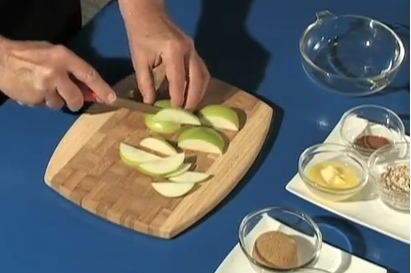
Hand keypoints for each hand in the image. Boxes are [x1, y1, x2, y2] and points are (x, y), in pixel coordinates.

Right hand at [0, 39, 116, 110]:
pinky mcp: (34, 99)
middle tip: (73, 100)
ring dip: (54, 100)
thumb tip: (89, 88)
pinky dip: (41, 101)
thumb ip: (71, 69)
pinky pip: (44, 105)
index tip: (112, 99)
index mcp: (63, 57)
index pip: (89, 75)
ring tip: (42, 87)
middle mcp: (55, 72)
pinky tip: (32, 90)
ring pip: (59, 104)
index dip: (102, 88)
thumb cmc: (29, 54)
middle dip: (76, 102)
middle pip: (76, 97)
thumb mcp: (53, 54)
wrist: (0, 60)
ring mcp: (44, 87)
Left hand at [120, 1, 209, 109]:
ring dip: (200, 92)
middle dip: (194, 98)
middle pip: (198, 79)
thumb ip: (145, 83)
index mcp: (173, 51)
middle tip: (187, 114)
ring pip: (204, 75)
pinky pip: (202, 70)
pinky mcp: (194, 50)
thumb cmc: (140, 34)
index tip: (175, 112)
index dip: (178, 98)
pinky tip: (193, 93)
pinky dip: (200, 84)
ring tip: (191, 106)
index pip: (179, 79)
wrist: (148, 12)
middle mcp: (188, 50)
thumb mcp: (139, 59)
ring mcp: (194, 49)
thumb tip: (150, 103)